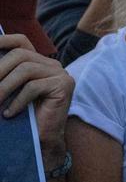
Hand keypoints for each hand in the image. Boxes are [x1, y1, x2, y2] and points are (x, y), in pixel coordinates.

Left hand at [0, 34, 74, 167]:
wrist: (42, 141)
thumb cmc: (23, 118)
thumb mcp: (10, 92)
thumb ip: (5, 77)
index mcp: (38, 63)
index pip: (21, 42)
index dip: (3, 41)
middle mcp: (51, 64)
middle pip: (20, 55)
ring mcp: (60, 74)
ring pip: (25, 69)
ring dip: (4, 87)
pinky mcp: (64, 86)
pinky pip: (34, 87)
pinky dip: (17, 101)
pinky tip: (10, 114)